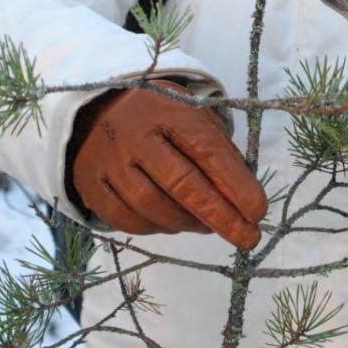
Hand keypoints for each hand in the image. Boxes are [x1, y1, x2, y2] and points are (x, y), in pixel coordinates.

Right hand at [70, 83, 266, 249]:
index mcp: (168, 111)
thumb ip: (217, 150)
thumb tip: (244, 197)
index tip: (258, 212)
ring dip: (188, 224)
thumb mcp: (192, 116)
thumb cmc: (159, 117)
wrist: (97, 109)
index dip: (235, 184)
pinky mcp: (90, 184)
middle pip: (181, 183)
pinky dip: (155, 228)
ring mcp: (108, 160)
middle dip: (220, 215)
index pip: (207, 150)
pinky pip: (125, 220)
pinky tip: (174, 224)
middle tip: (247, 237)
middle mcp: (135, 134)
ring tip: (209, 226)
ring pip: (152, 206)